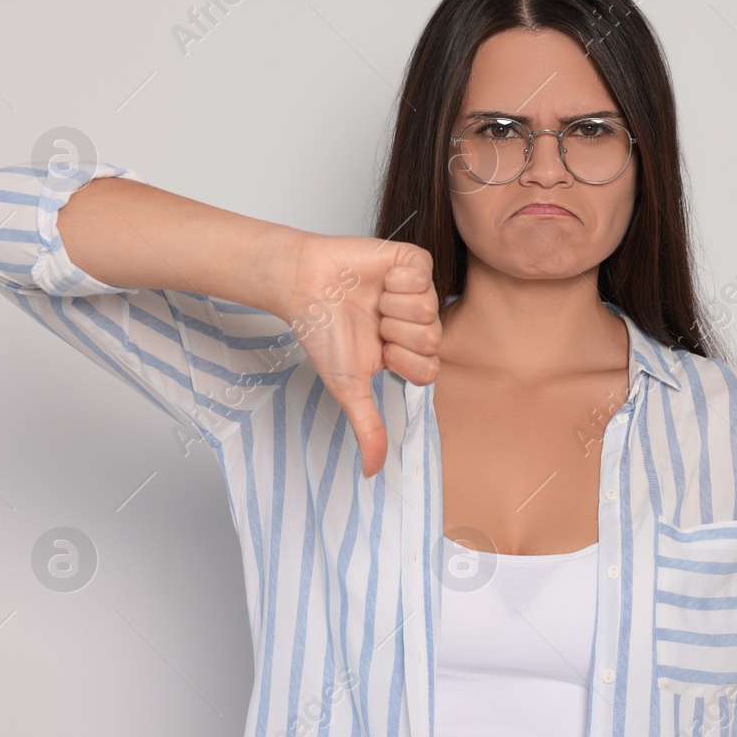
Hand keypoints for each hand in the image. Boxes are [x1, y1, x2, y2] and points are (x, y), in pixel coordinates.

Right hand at [274, 234, 440, 477]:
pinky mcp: (412, 263)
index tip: (378, 351)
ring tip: (372, 300)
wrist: (303, 285)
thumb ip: (367, 428)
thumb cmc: (323, 333)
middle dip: (395, 333)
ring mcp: (418, 292)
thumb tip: (372, 473)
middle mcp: (416, 324)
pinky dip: (397, 279)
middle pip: (432, 339)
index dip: (403, 361)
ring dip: (392, 305)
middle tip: (373, 324)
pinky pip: (424, 274)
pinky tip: (379, 279)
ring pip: (430, 306)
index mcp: (407, 353)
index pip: (431, 369)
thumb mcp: (348, 387)